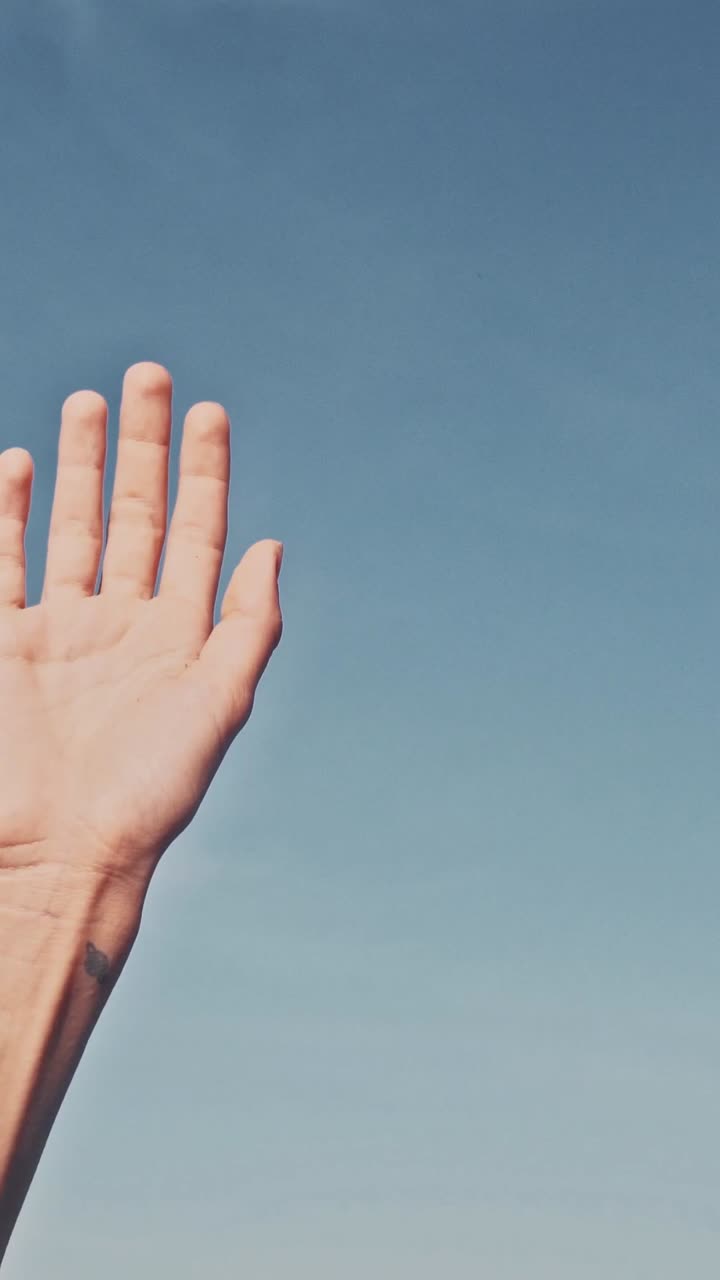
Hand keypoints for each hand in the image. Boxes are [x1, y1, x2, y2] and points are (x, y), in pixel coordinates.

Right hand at [0, 362, 282, 887]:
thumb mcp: (218, 706)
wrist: (57, 858)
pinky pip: (4, 562)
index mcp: (179, 637)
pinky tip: (19, 464)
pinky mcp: (3, 643)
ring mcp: (59, 631)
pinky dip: (8, 514)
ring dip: (78, 464)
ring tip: (90, 400)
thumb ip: (250, 626)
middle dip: (142, 448)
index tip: (210, 412)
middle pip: (133, 515)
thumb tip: (275, 544)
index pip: (196, 535)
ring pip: (70, 527)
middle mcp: (121, 625)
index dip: (205, 473)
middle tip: (149, 376)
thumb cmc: (146, 794)